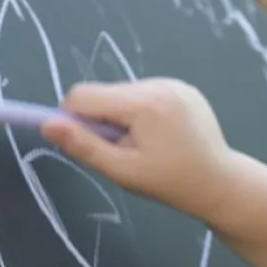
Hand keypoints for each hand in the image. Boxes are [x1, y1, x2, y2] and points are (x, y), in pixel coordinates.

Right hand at [41, 79, 241, 221]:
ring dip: (122, 116)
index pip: (82, 95)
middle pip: (104, 92)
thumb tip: (47, 124)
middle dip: (102, 119)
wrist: (219, 183)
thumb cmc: (169, 183)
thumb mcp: (122, 171)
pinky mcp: (183, 87)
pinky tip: (161, 134)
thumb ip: (83, 146)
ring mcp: (174, 83)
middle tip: (123, 150)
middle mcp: (159, 84)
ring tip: (145, 144)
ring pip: (123, 92)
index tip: (86, 143)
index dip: (73, 119)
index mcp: (144, 104)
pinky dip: (142, 111)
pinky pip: (145, 93)